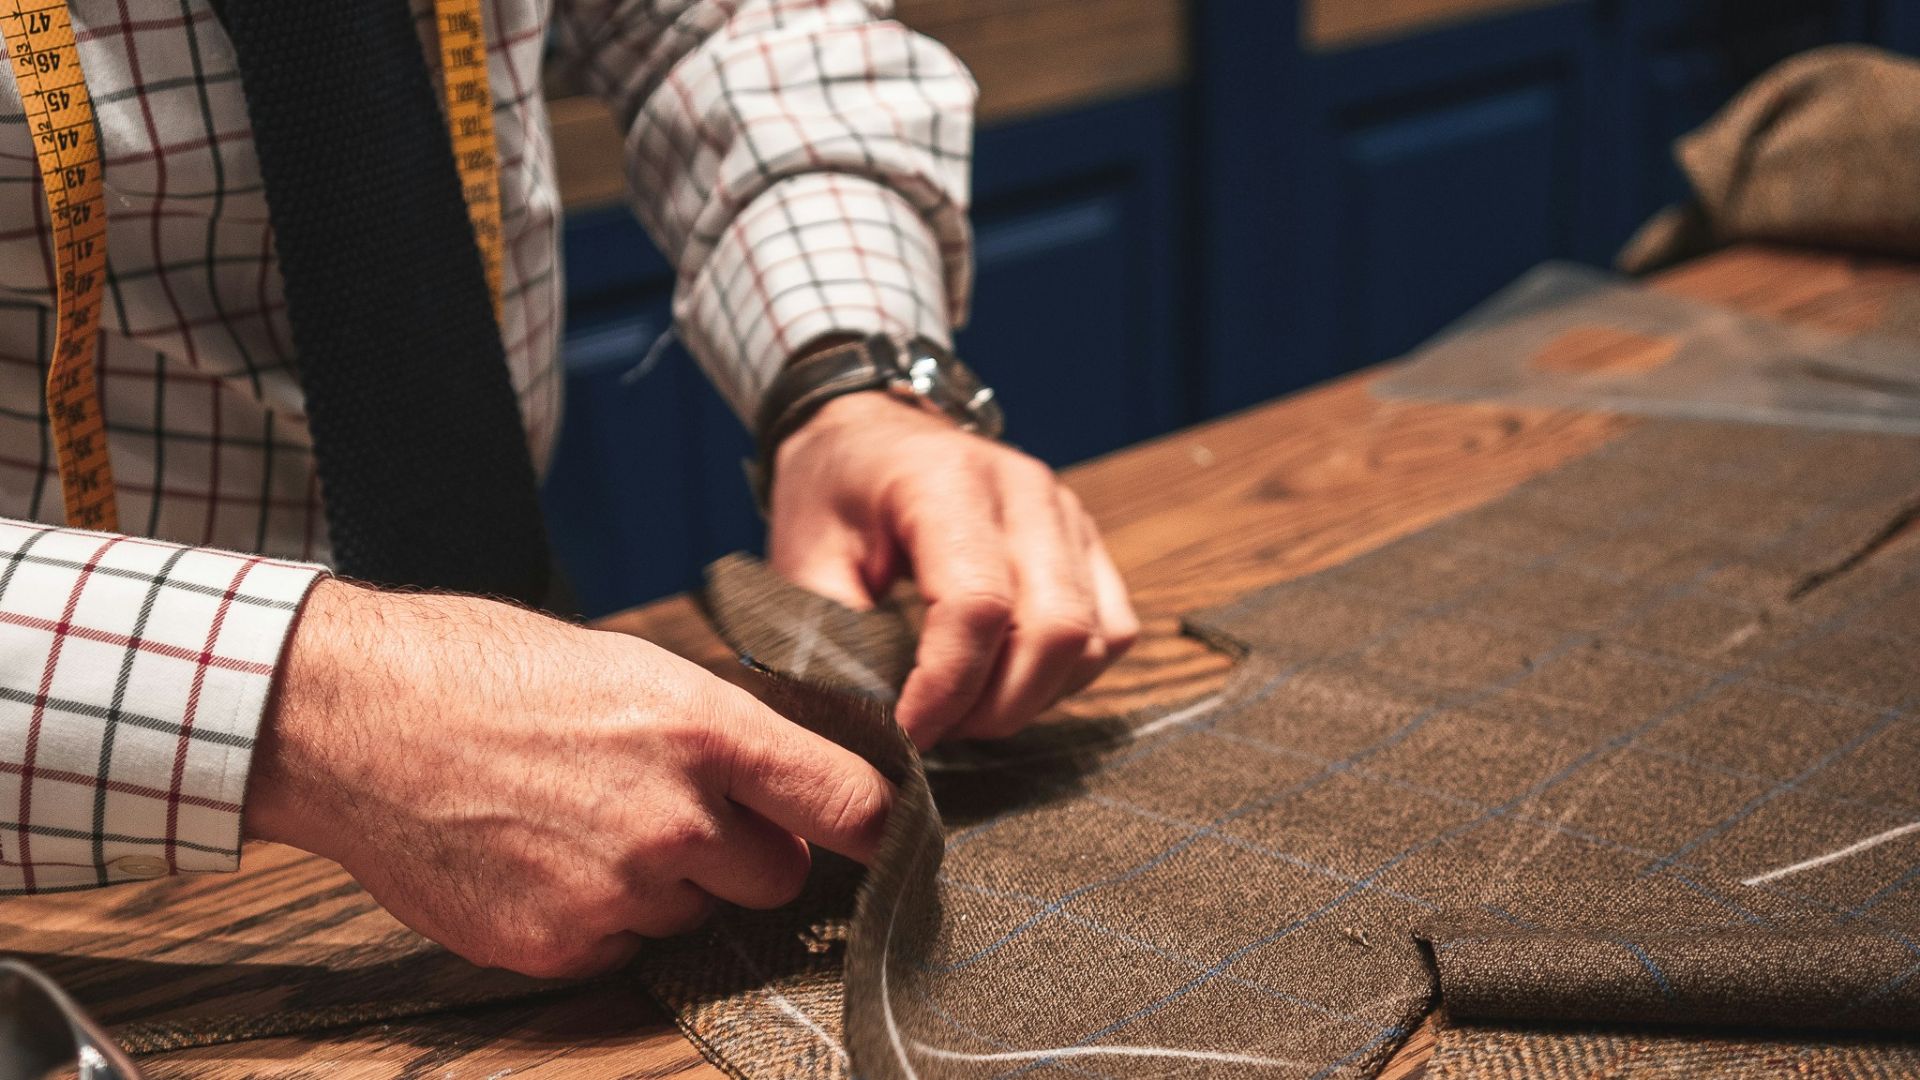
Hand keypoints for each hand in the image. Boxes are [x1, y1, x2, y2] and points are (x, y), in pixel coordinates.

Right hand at [245, 579, 892, 978]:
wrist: (355, 718)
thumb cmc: (486, 672)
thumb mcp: (632, 669)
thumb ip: (721, 737)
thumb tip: (788, 788)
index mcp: (705, 731)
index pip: (846, 805)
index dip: (880, 829)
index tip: (891, 840)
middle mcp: (675, 821)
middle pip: (780, 878)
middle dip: (748, 854)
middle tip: (680, 812)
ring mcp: (618, 893)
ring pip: (696, 914)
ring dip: (668, 885)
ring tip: (583, 820)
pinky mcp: (561, 947)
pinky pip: (625, 948)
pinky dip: (601, 917)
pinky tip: (544, 859)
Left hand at [767, 390, 1139, 747]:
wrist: (869, 434)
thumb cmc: (833, 494)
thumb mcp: (804, 557)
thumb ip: (833, 635)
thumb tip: (868, 721)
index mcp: (946, 481)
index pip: (978, 605)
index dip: (945, 688)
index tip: (905, 732)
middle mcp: (1024, 490)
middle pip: (1053, 629)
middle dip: (995, 707)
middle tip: (937, 729)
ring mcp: (1067, 513)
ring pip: (1091, 639)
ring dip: (1032, 697)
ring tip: (966, 707)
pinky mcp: (1087, 541)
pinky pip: (1112, 631)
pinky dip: (1068, 676)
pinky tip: (1009, 681)